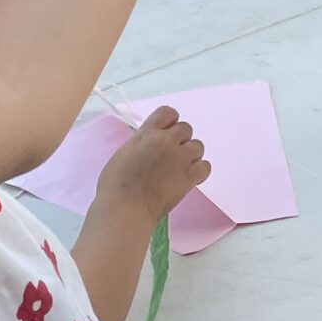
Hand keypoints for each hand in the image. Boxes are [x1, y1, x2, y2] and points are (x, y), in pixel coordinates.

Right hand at [92, 106, 209, 222]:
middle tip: (171, 156)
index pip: (168, 113)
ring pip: (198, 145)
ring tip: (179, 168)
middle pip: (186, 129)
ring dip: (191, 155)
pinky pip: (206, 166)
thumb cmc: (115, 186)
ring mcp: (180, 157)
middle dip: (180, 141)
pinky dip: (199, 171)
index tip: (166, 134)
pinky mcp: (190, 176)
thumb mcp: (124, 153)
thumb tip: (150, 147)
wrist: (125, 208)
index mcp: (147, 133)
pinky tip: (189, 178)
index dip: (170, 123)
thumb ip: (142, 144)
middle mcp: (166, 140)